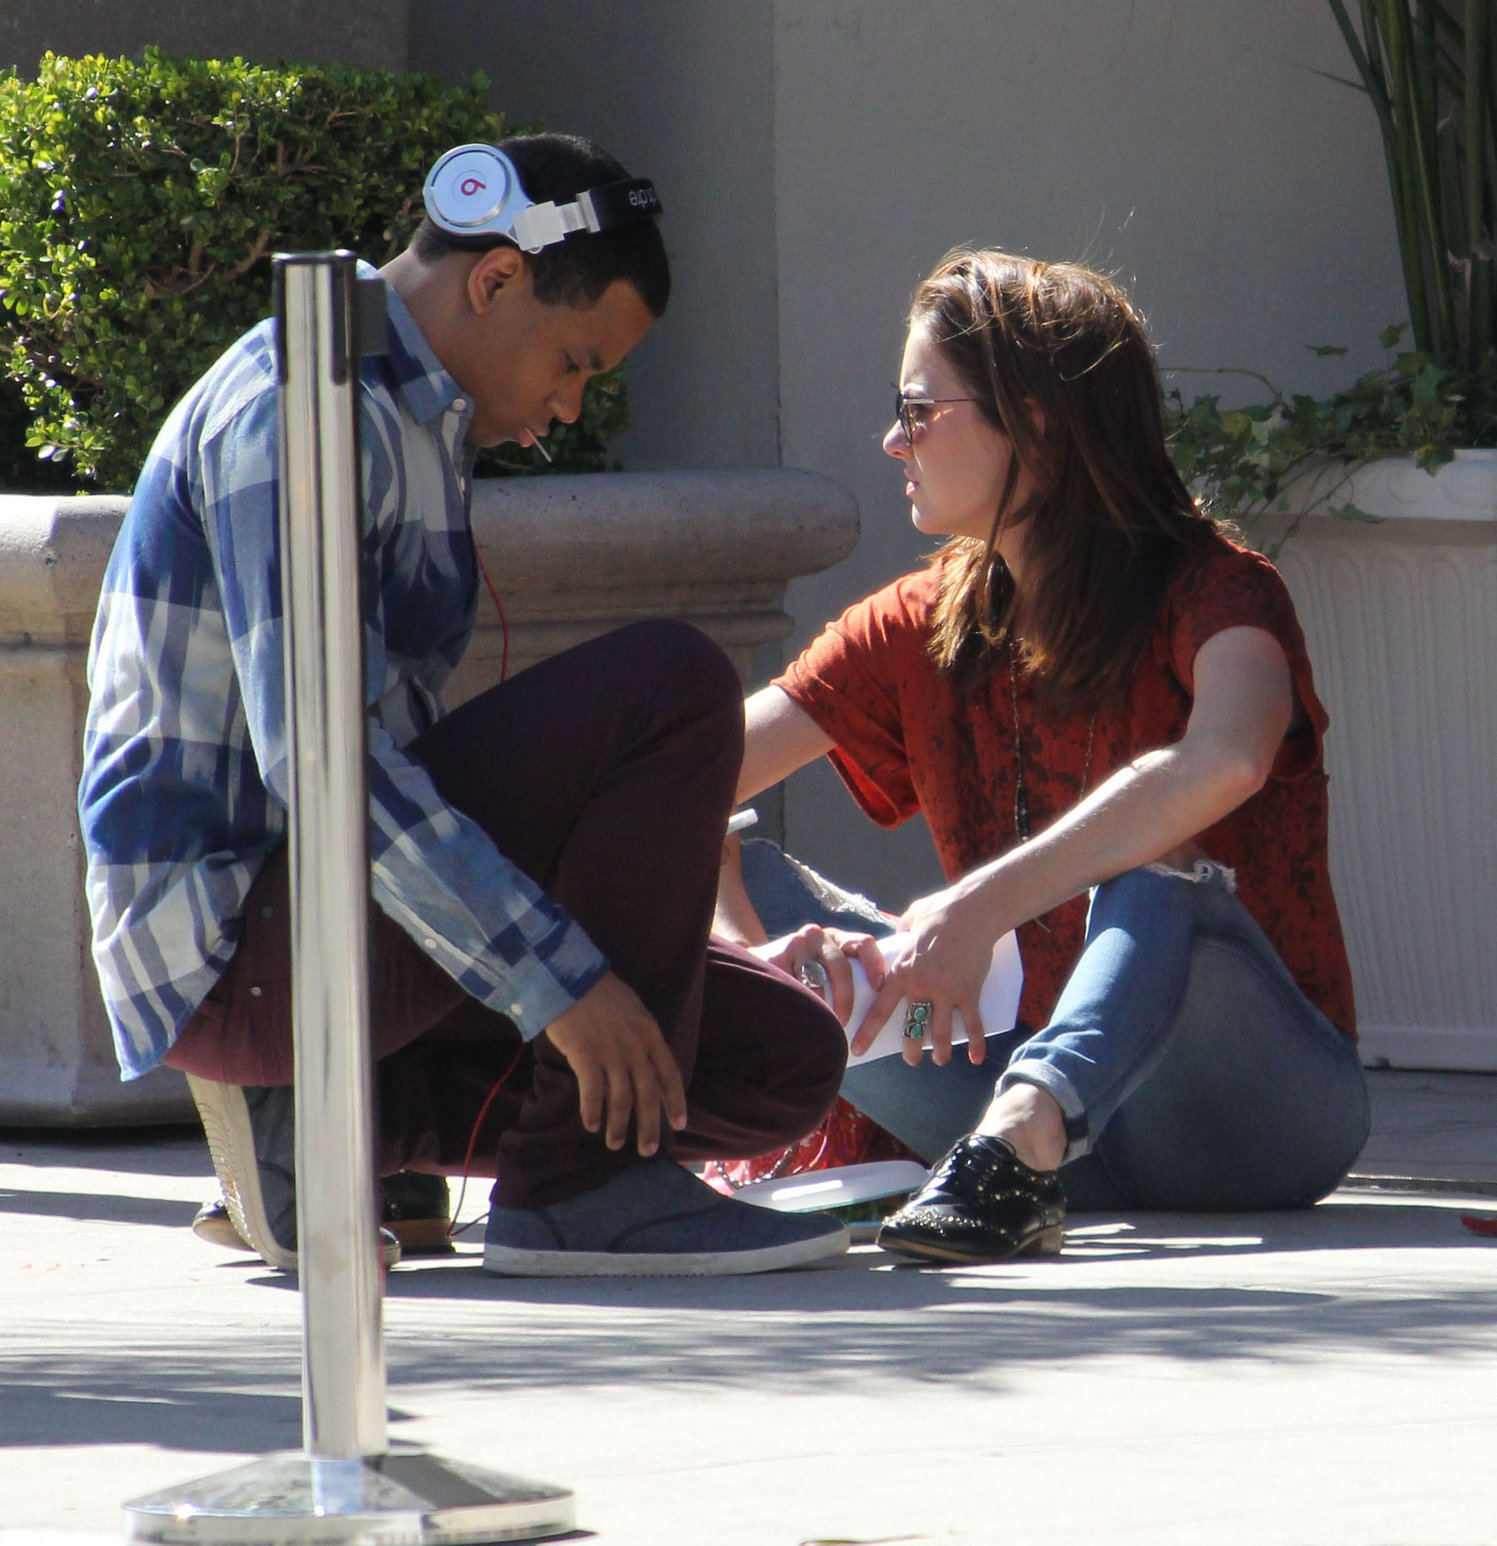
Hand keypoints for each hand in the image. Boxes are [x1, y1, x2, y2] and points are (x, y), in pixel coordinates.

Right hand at [544, 972, 688, 1155]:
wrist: (569, 977)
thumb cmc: (598, 992)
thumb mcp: (632, 1009)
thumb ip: (641, 1036)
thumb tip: (644, 1061)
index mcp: (650, 1033)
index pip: (670, 1073)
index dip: (675, 1101)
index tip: (680, 1124)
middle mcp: (635, 1046)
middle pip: (648, 1094)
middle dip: (650, 1126)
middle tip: (648, 1151)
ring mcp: (611, 1052)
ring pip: (621, 1099)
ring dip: (619, 1126)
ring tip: (615, 1144)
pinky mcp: (586, 1055)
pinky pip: (593, 1092)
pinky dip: (593, 1112)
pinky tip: (592, 1126)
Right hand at [751, 924, 885, 1025]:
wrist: (753, 968)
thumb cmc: (798, 977)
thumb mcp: (822, 969)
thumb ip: (841, 978)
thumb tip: (874, 1010)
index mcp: (836, 939)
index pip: (864, 944)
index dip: (875, 964)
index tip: (878, 988)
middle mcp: (819, 935)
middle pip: (842, 967)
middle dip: (845, 999)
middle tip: (843, 1022)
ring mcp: (798, 942)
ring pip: (818, 983)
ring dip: (821, 1008)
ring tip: (818, 1023)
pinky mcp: (779, 954)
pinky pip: (797, 988)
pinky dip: (800, 1004)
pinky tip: (797, 1012)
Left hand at [855, 883, 994, 1066]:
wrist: (972, 910)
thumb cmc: (939, 911)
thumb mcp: (910, 919)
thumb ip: (900, 930)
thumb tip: (898, 934)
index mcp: (901, 972)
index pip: (879, 1011)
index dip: (867, 1034)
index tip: (856, 1049)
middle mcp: (921, 986)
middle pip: (911, 1029)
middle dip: (910, 1050)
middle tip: (910, 1059)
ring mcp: (946, 992)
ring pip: (940, 1034)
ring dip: (939, 1052)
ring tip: (938, 1059)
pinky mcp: (970, 992)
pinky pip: (973, 1025)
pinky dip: (975, 1045)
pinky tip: (975, 1058)